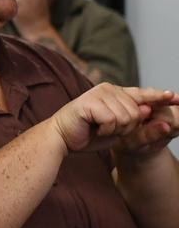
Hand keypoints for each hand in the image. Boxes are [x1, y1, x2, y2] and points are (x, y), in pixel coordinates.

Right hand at [51, 83, 173, 153]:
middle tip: (106, 130)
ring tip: (98, 129)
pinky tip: (93, 128)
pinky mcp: (90, 101)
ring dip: (115, 130)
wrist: (61, 138)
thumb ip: (133, 118)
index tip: (176, 97)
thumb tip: (147, 108)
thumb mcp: (117, 129)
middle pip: (137, 112)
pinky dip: (105, 130)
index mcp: (116, 93)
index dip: (160, 97)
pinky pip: (112, 120)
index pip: (143, 94)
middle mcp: (109, 89)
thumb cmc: (87, 134)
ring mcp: (99, 93)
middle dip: (126, 128)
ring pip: (127, 117)